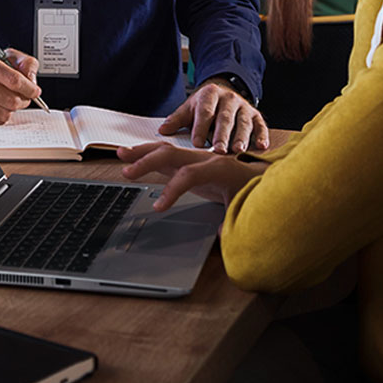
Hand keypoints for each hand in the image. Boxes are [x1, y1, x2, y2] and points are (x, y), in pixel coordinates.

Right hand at [0, 49, 42, 124]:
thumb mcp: (9, 57)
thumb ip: (27, 64)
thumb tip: (32, 82)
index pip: (14, 81)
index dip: (30, 88)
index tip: (35, 91)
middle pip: (12, 101)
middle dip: (24, 100)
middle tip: (23, 96)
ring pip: (6, 114)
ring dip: (13, 109)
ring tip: (8, 98)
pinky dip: (2, 115)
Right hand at [118, 141, 262, 211]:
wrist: (261, 177)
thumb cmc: (254, 191)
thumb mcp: (247, 207)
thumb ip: (234, 220)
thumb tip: (222, 232)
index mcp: (219, 168)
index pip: (189, 175)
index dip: (172, 190)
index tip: (159, 208)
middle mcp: (205, 158)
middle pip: (172, 155)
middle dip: (148, 163)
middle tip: (127, 174)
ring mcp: (196, 158)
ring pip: (166, 150)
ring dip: (142, 152)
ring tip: (121, 154)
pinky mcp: (190, 162)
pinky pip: (167, 154)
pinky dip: (148, 154)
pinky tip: (133, 155)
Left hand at [161, 78, 268, 152]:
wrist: (224, 93)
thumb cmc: (204, 106)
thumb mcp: (190, 108)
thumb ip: (177, 119)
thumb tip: (163, 130)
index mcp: (210, 94)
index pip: (205, 111)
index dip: (201, 127)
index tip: (197, 143)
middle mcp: (229, 99)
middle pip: (225, 118)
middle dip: (222, 135)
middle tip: (218, 150)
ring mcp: (244, 107)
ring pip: (243, 122)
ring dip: (241, 137)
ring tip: (237, 150)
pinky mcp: (257, 116)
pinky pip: (261, 126)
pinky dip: (262, 136)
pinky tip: (261, 147)